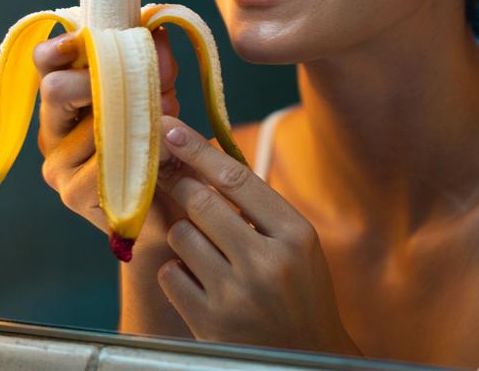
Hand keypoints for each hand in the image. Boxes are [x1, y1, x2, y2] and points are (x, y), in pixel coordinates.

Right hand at [33, 27, 182, 241]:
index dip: (59, 46)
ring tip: (170, 118)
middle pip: (55, 89)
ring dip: (138, 114)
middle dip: (104, 77)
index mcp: (62, 105)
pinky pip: (104, 160)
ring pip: (90, 123)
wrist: (172, 216)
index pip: (44, 65)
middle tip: (151, 79)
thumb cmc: (160, 153)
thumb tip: (158, 32)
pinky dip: (139, 150)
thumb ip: (154, 69)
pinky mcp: (73, 194)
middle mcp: (51, 134)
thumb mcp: (158, 101)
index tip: (85, 37)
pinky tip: (162, 153)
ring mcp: (57, 167)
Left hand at [155, 116, 360, 355]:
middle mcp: (268, 263)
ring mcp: (237, 294)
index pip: (236, 178)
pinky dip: (176, 272)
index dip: (197, 150)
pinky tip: (200, 283)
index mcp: (295, 235)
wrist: (308, 359)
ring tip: (207, 253)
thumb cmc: (298, 293)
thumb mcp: (296, 245)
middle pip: (200, 202)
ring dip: (184, 237)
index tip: (170, 130)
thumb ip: (258, 207)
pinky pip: (170, 273)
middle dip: (181, 188)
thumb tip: (204, 158)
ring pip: (180, 236)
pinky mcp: (209, 322)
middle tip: (176, 182)